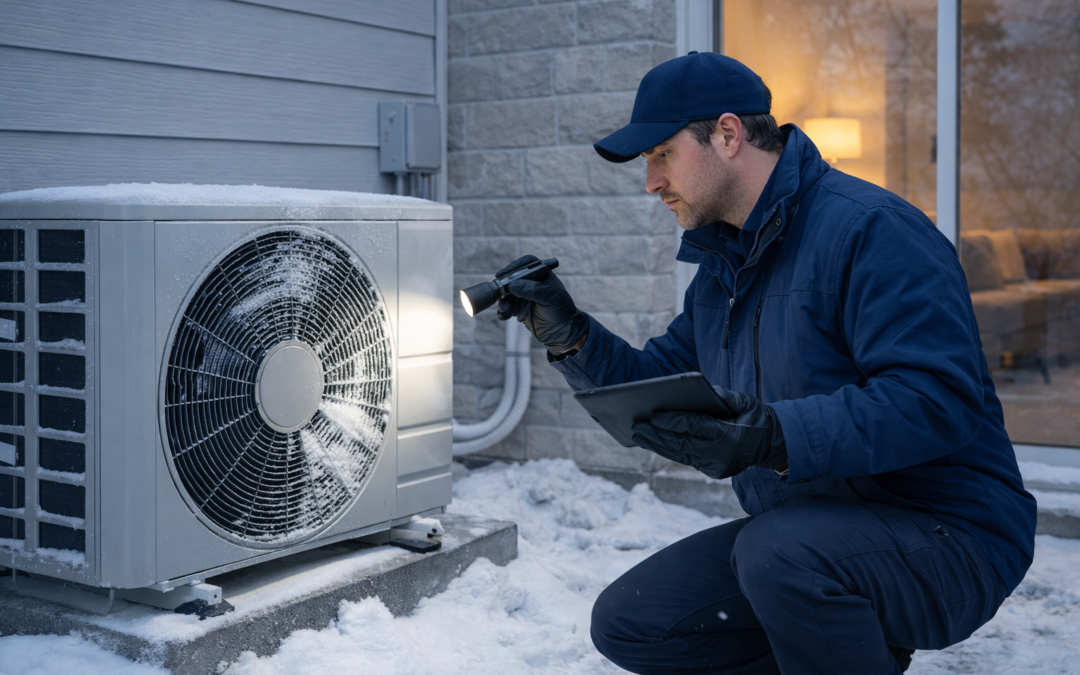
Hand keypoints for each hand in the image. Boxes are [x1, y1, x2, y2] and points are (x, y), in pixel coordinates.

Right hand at [496, 255, 588, 354]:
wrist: (563, 334)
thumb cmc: (563, 312)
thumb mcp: (551, 298)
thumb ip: (533, 290)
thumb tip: (512, 285)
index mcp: (542, 276)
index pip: (528, 264)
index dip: (516, 266)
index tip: (506, 273)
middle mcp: (532, 284)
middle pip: (513, 278)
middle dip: (504, 285)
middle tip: (499, 291)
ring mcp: (524, 297)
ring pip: (507, 293)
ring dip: (503, 300)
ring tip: (505, 308)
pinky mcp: (519, 310)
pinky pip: (507, 307)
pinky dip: (503, 311)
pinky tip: (505, 315)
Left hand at [631, 387, 787, 478]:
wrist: (773, 445)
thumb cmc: (758, 418)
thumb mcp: (746, 402)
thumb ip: (726, 396)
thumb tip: (705, 389)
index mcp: (729, 436)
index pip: (696, 427)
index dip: (673, 421)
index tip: (653, 414)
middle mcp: (720, 455)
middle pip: (682, 444)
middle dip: (657, 435)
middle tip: (637, 425)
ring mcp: (715, 466)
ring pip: (680, 455)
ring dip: (657, 445)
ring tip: (638, 435)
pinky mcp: (711, 471)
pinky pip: (686, 459)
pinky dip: (669, 450)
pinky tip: (654, 441)